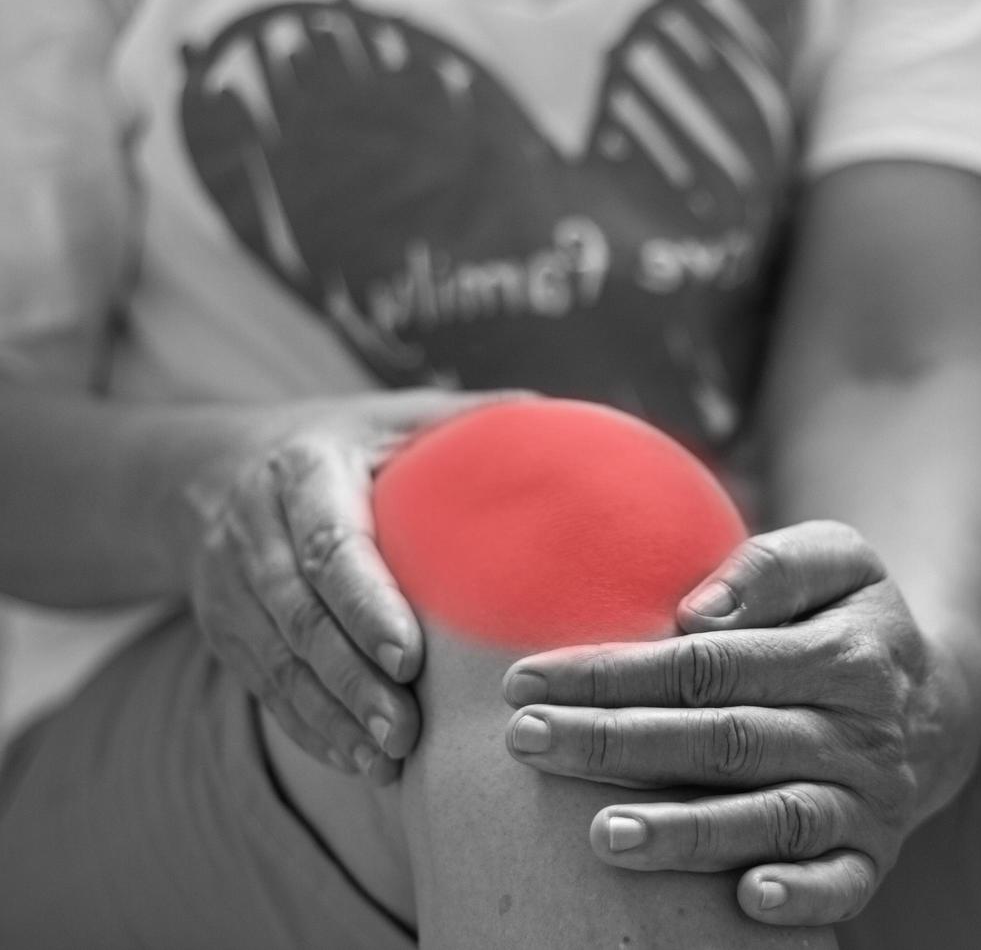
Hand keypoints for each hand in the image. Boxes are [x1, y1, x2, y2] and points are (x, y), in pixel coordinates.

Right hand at [184, 389, 513, 782]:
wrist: (207, 470)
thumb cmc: (344, 443)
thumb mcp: (396, 415)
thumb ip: (475, 423)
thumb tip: (576, 432)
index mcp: (304, 469)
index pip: (329, 544)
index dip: (364, 604)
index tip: (408, 658)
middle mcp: (254, 526)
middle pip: (297, 616)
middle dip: (350, 679)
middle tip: (405, 730)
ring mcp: (229, 585)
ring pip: (276, 661)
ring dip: (331, 716)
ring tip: (389, 760)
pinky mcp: (224, 630)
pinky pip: (264, 687)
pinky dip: (310, 728)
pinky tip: (359, 762)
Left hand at [502, 520, 980, 924]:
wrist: (934, 702)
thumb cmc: (850, 620)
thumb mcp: (836, 559)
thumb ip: (772, 568)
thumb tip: (694, 614)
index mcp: (842, 651)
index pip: (709, 663)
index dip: (616, 671)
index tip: (526, 678)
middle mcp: (857, 729)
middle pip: (725, 739)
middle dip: (617, 743)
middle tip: (526, 741)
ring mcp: (867, 797)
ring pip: (772, 816)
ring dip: (688, 830)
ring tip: (602, 835)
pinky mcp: (874, 853)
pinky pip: (844, 884)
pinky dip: (802, 896)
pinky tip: (746, 899)